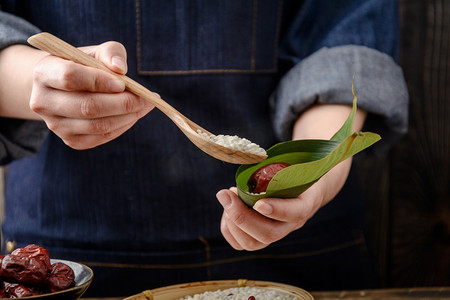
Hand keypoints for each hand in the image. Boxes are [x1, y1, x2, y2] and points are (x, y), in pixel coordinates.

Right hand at [29, 42, 153, 148]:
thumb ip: (110, 53)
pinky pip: (102, 137)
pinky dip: (123, 127)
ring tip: (145, 105)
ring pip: (98, 126)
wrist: (62, 89)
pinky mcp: (70, 141)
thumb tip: (121, 69)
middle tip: (147, 98)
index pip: (71, 77)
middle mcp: (43, 102)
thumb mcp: (94, 52)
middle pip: (87, 107)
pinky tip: (133, 115)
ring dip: (128, 116)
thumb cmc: (82, 65)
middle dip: (123, 103)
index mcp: (44, 73)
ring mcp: (55, 126)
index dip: (100, 81)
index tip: (123, 82)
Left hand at [216, 157, 351, 250]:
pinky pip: (239, 243)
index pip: (295, 213)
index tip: (259, 203)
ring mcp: (274, 235)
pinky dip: (227, 227)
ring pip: (251, 243)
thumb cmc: (290, 173)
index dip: (277, 210)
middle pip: (268, 233)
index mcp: (304, 205)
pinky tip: (227, 209)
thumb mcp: (290, 166)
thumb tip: (250, 157)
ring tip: (227, 197)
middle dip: (241, 216)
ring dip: (232, 221)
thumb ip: (275, 166)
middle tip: (224, 194)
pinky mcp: (258, 240)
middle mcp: (289, 226)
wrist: (296, 190)